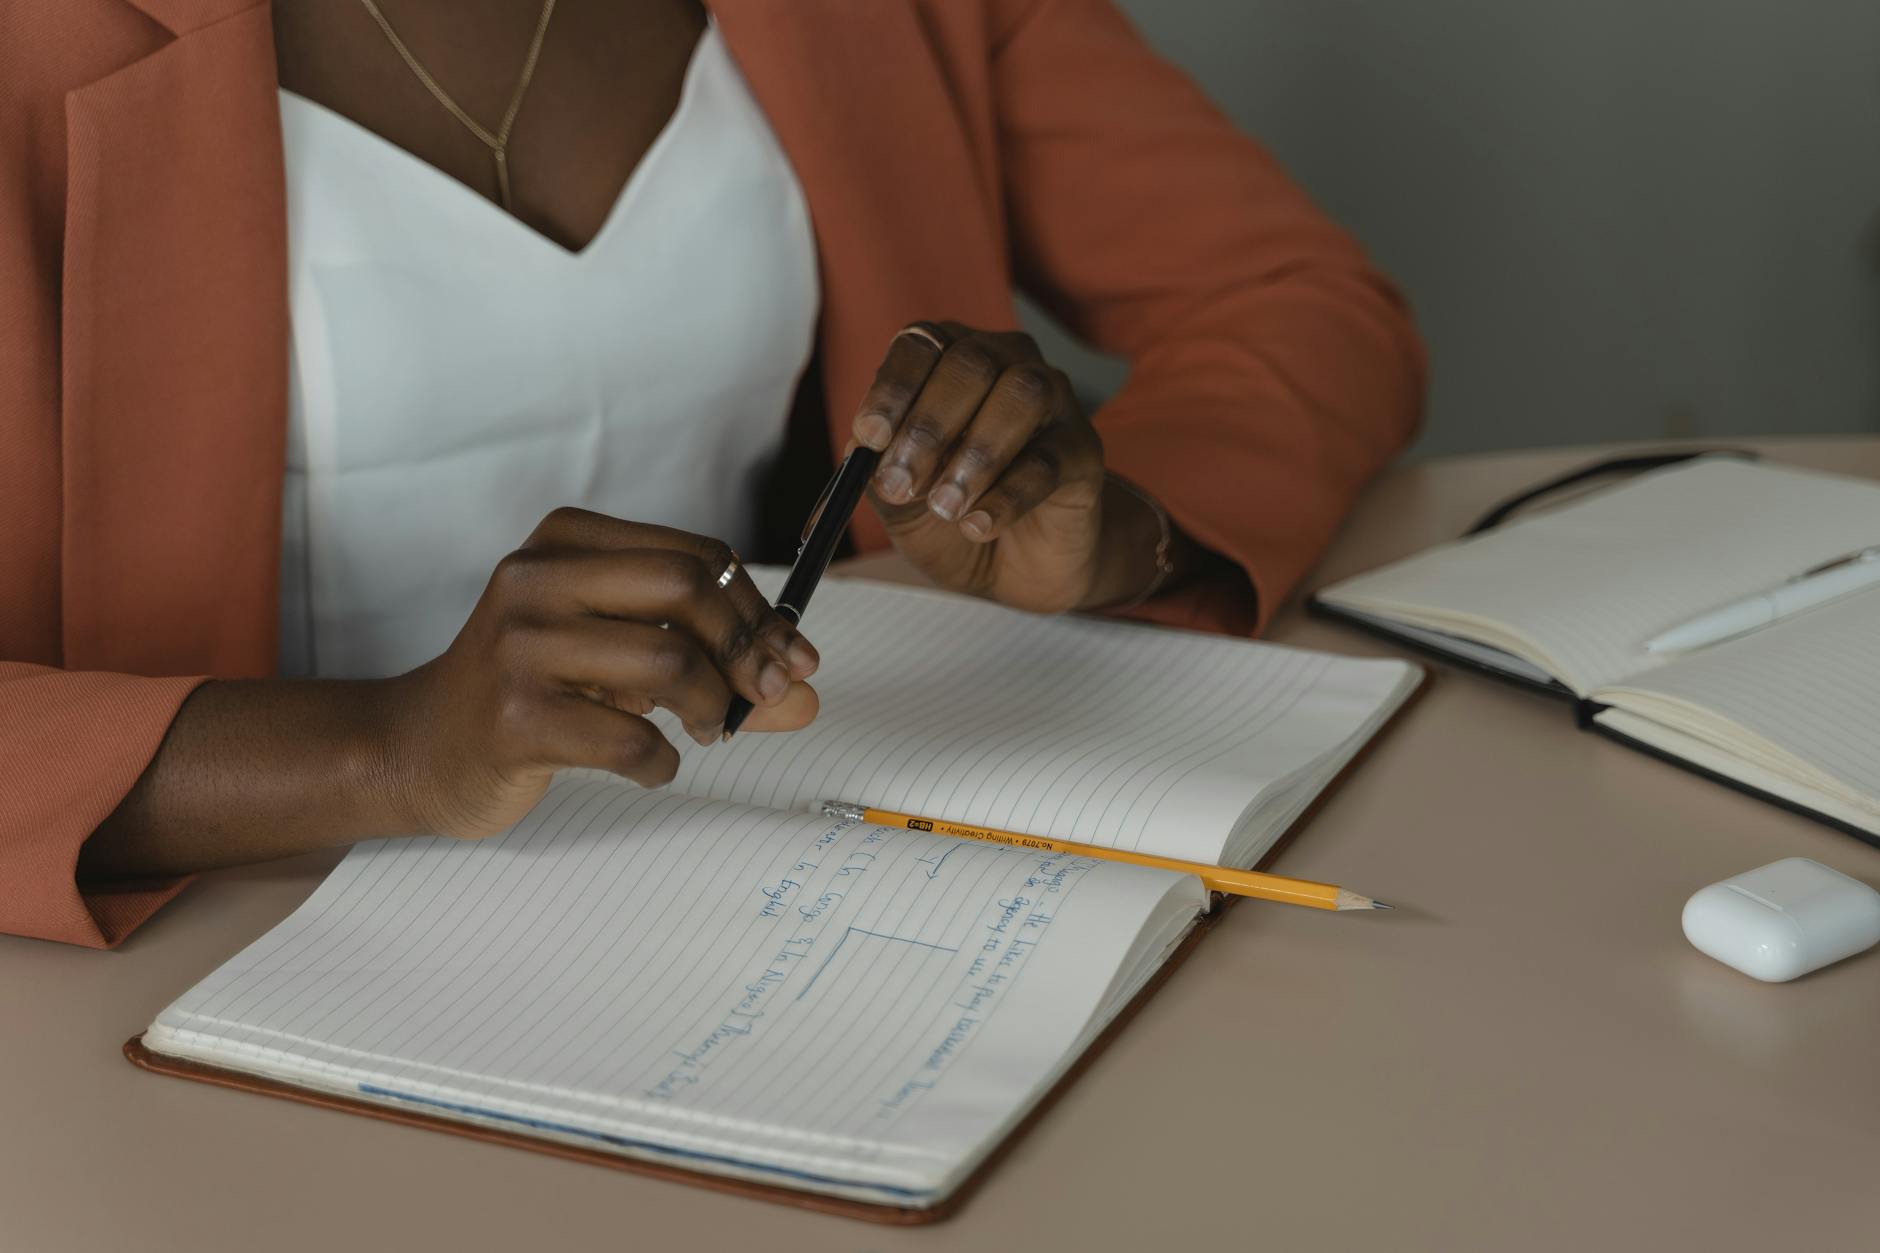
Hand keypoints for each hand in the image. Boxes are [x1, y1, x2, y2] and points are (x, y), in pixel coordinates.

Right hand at [389, 509, 819, 839]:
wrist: (420, 748)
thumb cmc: (533, 693)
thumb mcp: (620, 661)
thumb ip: (715, 669)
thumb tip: (806, 694)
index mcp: (566, 542)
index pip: (696, 554)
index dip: (759, 609)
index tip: (794, 659)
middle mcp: (536, 579)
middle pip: (687, 586)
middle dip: (747, 648)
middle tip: (763, 696)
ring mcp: (519, 647)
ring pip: (668, 662)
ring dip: (710, 708)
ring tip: (703, 732)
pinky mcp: (515, 719)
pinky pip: (631, 740)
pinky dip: (662, 763)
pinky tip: (650, 766)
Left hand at [851, 323, 1106, 612]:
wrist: (1012, 567)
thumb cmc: (951, 513)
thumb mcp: (898, 499)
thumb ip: (878, 471)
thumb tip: (865, 448)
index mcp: (950, 358)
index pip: (920, 344)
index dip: (893, 388)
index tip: (870, 437)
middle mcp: (1006, 362)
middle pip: (971, 364)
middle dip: (928, 427)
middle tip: (900, 485)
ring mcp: (1053, 401)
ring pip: (1021, 396)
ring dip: (975, 453)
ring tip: (946, 506)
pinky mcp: (1082, 450)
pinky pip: (1049, 459)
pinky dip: (1008, 495)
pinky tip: (978, 526)